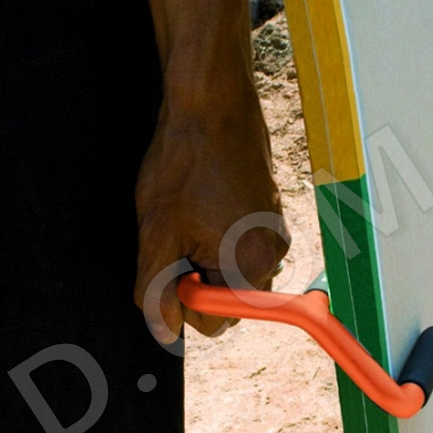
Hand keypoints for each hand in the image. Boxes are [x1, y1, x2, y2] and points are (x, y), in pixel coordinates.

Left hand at [134, 77, 289, 343]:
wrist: (211, 101)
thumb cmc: (184, 163)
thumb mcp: (157, 233)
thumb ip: (157, 291)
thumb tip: (164, 331)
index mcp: (251, 266)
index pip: (216, 321)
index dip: (182, 297)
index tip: (170, 258)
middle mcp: (274, 254)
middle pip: (230, 300)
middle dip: (198, 279)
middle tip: (176, 235)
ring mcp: (275, 231)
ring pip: (233, 270)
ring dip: (206, 256)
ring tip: (188, 214)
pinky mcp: (269, 211)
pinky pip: (242, 244)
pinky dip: (218, 234)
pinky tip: (201, 201)